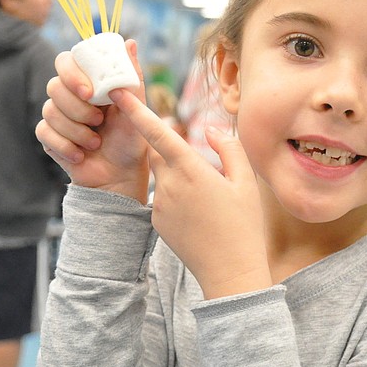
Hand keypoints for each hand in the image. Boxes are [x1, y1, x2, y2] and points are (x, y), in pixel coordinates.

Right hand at [35, 39, 149, 200]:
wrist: (120, 176)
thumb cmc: (132, 140)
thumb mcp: (137, 107)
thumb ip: (132, 75)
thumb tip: (130, 41)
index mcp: (89, 83)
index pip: (65, 61)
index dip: (72, 74)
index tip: (89, 92)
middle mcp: (70, 96)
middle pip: (54, 86)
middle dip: (77, 107)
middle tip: (97, 120)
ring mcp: (57, 116)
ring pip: (49, 110)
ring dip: (76, 130)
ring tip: (95, 141)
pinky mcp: (49, 138)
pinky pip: (44, 132)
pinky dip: (65, 146)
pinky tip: (80, 155)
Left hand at [110, 88, 271, 299]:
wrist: (230, 273)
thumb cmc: (244, 226)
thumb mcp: (246, 182)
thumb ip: (228, 148)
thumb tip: (210, 131)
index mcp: (191, 170)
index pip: (157, 133)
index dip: (136, 110)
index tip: (120, 92)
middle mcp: (169, 185)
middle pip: (160, 152)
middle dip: (171, 147)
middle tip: (200, 165)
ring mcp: (160, 205)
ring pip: (162, 175)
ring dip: (178, 175)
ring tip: (208, 200)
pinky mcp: (156, 221)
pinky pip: (162, 196)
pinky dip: (176, 195)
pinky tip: (199, 215)